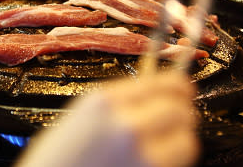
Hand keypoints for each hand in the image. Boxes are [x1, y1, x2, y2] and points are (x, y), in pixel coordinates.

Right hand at [15, 71, 199, 166]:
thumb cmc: (55, 158)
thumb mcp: (81, 115)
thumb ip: (117, 102)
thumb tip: (152, 93)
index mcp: (104, 102)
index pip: (160, 83)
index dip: (177, 84)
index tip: (182, 86)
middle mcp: (125, 126)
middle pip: (178, 109)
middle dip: (183, 109)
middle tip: (181, 111)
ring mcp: (139, 155)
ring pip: (186, 140)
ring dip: (183, 137)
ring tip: (172, 138)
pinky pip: (176, 164)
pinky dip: (174, 159)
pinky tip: (160, 157)